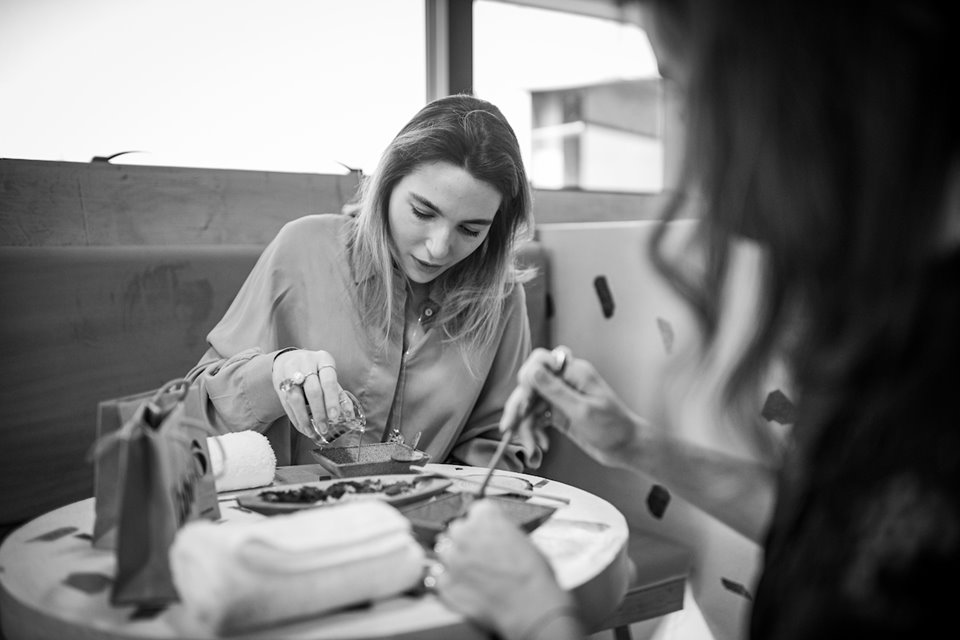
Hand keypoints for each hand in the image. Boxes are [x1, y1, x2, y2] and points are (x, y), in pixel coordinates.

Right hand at [272, 349, 352, 440]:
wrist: (289, 358)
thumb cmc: (315, 370)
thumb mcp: (328, 375)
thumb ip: (339, 394)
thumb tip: (349, 415)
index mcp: (323, 359)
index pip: (329, 381)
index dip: (332, 400)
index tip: (334, 417)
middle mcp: (306, 362)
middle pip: (312, 390)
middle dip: (319, 412)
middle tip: (324, 428)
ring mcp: (289, 371)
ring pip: (295, 398)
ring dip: (304, 418)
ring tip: (311, 432)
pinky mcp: (278, 382)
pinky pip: (286, 403)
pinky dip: (295, 418)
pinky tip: (302, 427)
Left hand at [433, 500, 577, 639]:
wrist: (530, 607)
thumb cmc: (533, 576)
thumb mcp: (523, 540)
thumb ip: (501, 532)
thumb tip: (494, 537)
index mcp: (485, 516)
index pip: (476, 510)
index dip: (482, 523)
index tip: (484, 532)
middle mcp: (464, 532)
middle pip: (456, 529)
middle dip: (465, 540)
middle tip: (479, 555)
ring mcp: (451, 558)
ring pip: (444, 551)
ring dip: (454, 559)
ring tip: (472, 573)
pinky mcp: (444, 583)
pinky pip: (439, 577)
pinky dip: (449, 581)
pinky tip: (464, 587)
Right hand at [500, 346, 640, 465]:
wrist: (627, 448)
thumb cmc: (613, 428)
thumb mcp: (581, 410)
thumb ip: (555, 390)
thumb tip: (531, 370)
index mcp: (573, 372)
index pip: (539, 362)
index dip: (527, 379)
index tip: (523, 401)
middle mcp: (565, 382)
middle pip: (530, 387)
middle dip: (518, 409)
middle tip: (509, 428)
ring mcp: (561, 398)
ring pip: (531, 406)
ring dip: (526, 427)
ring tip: (530, 450)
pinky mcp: (559, 413)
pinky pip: (537, 418)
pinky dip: (534, 432)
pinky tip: (539, 447)